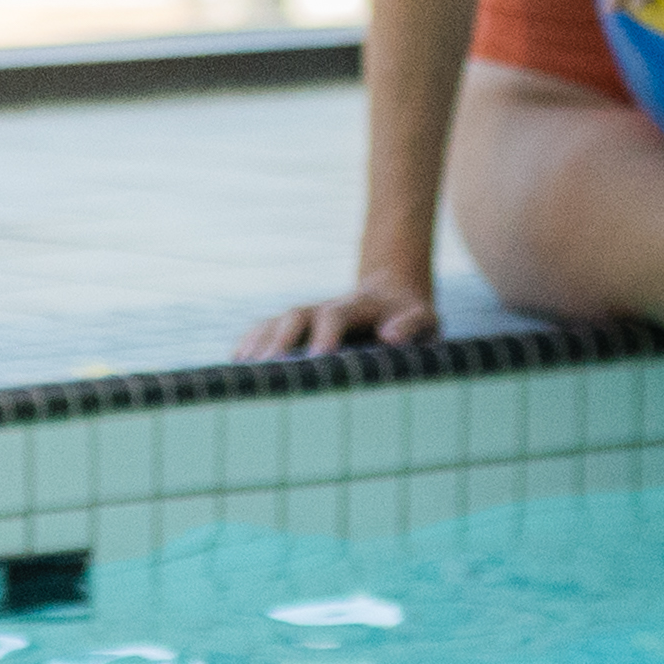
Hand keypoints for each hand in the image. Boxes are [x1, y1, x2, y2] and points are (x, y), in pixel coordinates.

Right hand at [240, 275, 442, 360]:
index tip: (318, 357)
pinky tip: (236, 362)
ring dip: (261, 342)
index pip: (336, 313)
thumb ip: (412, 325)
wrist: (392, 294)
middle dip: (282, 339)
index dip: (325, 333)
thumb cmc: (411, 317)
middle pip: (298, 315)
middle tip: (271, 368)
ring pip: (278, 321)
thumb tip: (389, 337)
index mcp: (360, 306)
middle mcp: (328, 306)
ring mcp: (310, 314)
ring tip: (246, 369)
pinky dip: (252, 341)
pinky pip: (268, 328)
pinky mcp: (299, 325)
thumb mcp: (426, 320)